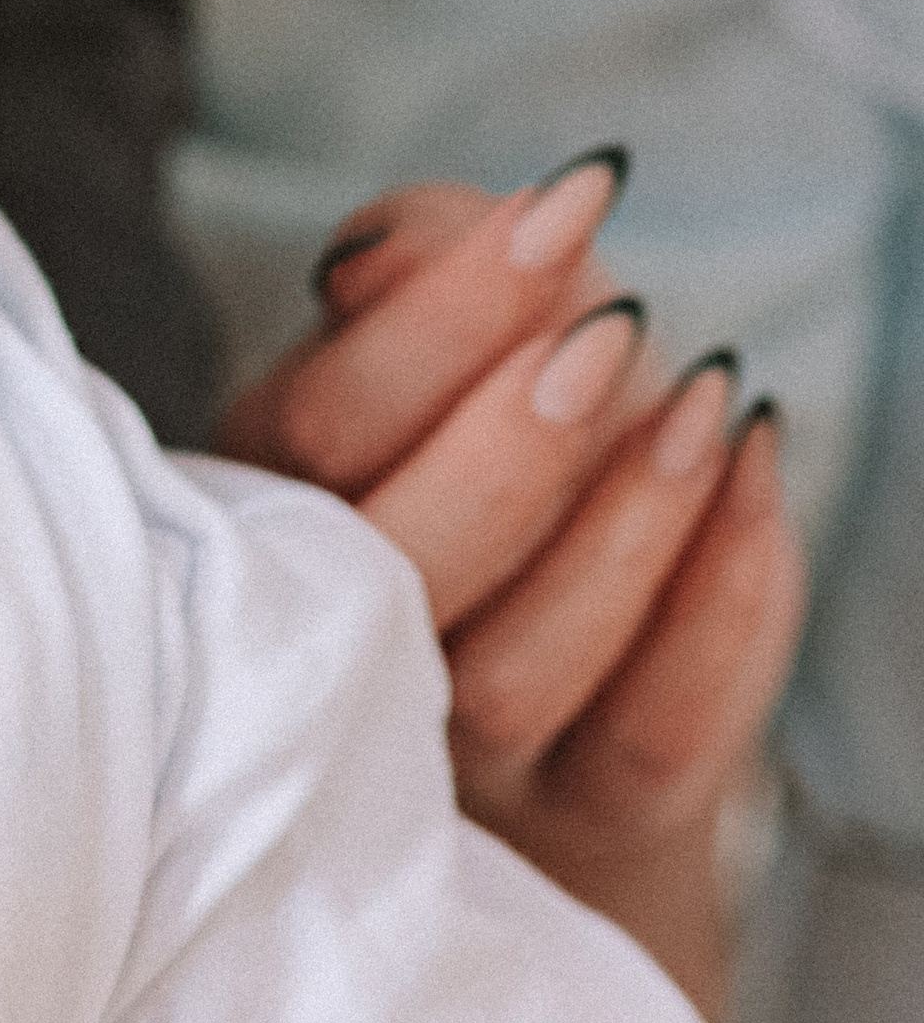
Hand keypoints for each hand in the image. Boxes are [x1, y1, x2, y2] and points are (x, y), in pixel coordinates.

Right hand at [224, 163, 804, 1012]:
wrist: (553, 663)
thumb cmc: (473, 437)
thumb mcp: (432, 322)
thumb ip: (408, 252)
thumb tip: (370, 264)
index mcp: (269, 496)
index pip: (320, 422)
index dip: (447, 313)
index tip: (566, 205)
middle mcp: (339, 640)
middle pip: (401, 569)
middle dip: (519, 436)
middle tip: (619, 321)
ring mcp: (452, 753)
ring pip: (515, 674)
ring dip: (626, 523)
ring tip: (705, 397)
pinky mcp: (577, 817)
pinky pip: (650, 738)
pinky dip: (719, 607)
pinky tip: (754, 475)